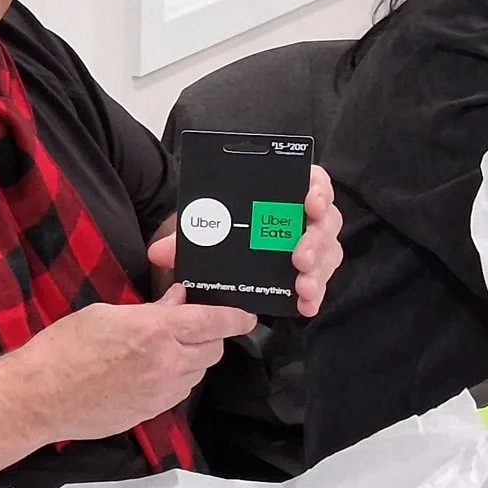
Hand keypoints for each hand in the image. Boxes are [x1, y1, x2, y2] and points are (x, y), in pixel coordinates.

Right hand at [13, 288, 256, 444]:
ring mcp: (161, 392)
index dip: (236, 317)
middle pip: (213, 350)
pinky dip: (177, 378)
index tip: (247, 315)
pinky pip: (179, 391)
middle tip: (192, 326)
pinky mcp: (151, 412)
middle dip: (210, 336)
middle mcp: (166, 363)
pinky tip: (152, 371)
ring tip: (165, 349)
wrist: (41, 397)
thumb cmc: (64, 348)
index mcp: (155, 331)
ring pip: (198, 373)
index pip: (214, 322)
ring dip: (193, 358)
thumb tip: (178, 301)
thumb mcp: (106, 314)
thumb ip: (150, 310)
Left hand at [148, 167, 341, 312]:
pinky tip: (305, 306)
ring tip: (302, 286)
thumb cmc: (225, 224)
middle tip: (300, 257)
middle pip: (326, 222)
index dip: (318, 190)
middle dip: (315, 240)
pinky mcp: (310, 270)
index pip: (313, 181)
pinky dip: (315, 294)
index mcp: (286, 190)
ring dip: (318, 271)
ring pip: (328, 253)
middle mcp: (306, 215)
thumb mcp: (208, 225)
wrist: (226, 244)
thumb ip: (187, 236)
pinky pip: (320, 280)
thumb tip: (159, 252)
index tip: (310, 202)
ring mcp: (312, 243)